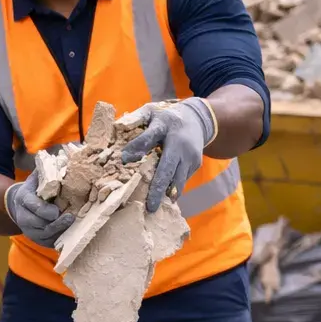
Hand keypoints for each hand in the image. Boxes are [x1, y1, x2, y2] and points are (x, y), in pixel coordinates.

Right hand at [5, 169, 73, 248]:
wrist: (19, 206)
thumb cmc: (33, 190)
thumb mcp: (36, 178)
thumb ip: (46, 171)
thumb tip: (63, 159)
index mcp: (23, 200)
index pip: (34, 207)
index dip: (45, 210)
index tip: (57, 211)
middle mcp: (24, 218)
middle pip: (40, 223)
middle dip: (56, 222)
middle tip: (71, 218)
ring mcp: (30, 231)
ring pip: (46, 234)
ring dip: (60, 230)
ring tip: (73, 224)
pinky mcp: (38, 240)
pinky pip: (50, 242)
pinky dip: (61, 238)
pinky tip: (71, 233)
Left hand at [119, 97, 216, 212]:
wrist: (198, 118)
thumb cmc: (166, 118)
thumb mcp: (151, 112)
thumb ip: (135, 121)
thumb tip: (122, 146)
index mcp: (166, 127)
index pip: (150, 138)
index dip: (138, 148)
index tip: (124, 159)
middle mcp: (181, 145)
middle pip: (168, 170)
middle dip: (158, 189)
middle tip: (149, 207)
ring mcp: (191, 157)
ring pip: (177, 180)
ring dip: (165, 194)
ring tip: (154, 209)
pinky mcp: (195, 165)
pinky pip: (181, 180)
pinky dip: (171, 189)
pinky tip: (161, 198)